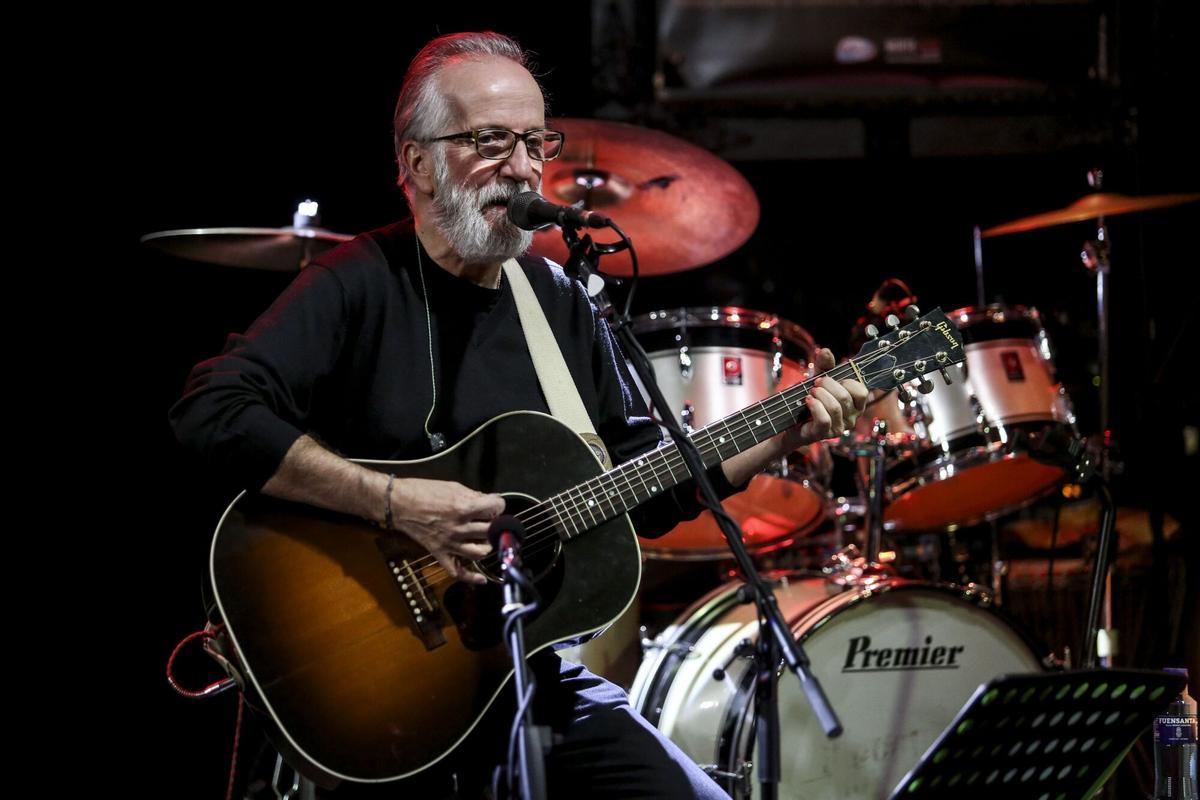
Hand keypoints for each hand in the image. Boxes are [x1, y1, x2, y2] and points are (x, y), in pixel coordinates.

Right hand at [390, 478, 504, 584]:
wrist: (398, 503)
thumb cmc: (423, 491)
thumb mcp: (453, 486)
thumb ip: (474, 495)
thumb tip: (490, 500)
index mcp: (463, 507)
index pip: (495, 508)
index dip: (499, 504)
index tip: (496, 505)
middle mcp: (458, 527)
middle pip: (490, 530)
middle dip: (496, 524)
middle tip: (492, 520)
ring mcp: (449, 542)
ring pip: (480, 552)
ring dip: (487, 546)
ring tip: (485, 539)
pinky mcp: (439, 552)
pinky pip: (457, 571)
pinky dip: (470, 577)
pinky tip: (481, 578)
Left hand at [784, 347, 868, 448]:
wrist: (791, 422)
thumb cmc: (811, 401)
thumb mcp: (819, 380)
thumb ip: (824, 366)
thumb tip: (826, 351)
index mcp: (855, 405)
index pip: (862, 392)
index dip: (846, 381)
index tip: (831, 378)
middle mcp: (851, 418)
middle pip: (845, 397)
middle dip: (827, 385)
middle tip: (815, 383)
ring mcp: (838, 428)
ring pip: (835, 408)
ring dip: (820, 395)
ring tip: (810, 392)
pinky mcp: (824, 434)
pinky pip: (824, 419)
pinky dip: (815, 406)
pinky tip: (808, 400)